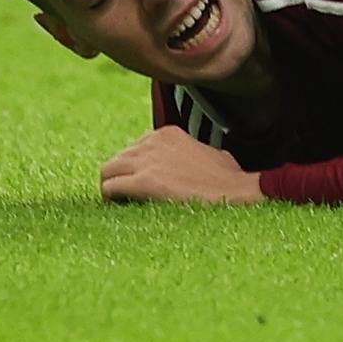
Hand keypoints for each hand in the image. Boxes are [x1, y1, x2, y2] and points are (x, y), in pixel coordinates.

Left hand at [99, 125, 264, 204]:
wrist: (235, 190)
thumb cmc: (227, 178)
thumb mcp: (206, 152)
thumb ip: (188, 152)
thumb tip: (186, 164)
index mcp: (166, 133)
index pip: (134, 148)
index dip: (135, 168)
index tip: (140, 184)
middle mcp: (152, 141)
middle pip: (118, 159)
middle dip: (120, 177)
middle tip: (127, 197)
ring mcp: (147, 160)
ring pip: (108, 172)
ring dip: (113, 188)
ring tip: (123, 204)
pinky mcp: (143, 181)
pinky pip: (109, 188)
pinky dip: (111, 199)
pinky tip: (121, 208)